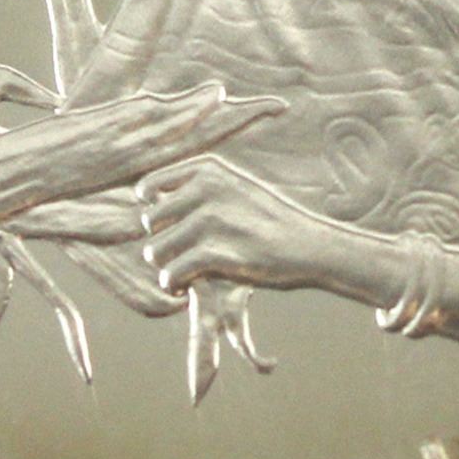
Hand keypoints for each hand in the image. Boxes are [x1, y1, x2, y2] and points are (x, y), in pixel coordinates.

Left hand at [137, 156, 329, 290]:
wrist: (310, 245)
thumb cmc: (269, 220)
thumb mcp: (236, 186)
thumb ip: (197, 189)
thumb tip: (148, 204)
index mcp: (208, 169)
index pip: (147, 187)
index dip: (150, 212)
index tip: (167, 228)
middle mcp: (206, 189)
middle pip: (149, 222)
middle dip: (160, 242)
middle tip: (178, 256)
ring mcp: (211, 220)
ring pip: (155, 251)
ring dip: (164, 268)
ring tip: (180, 274)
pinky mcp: (217, 254)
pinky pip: (171, 274)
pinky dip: (173, 285)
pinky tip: (183, 289)